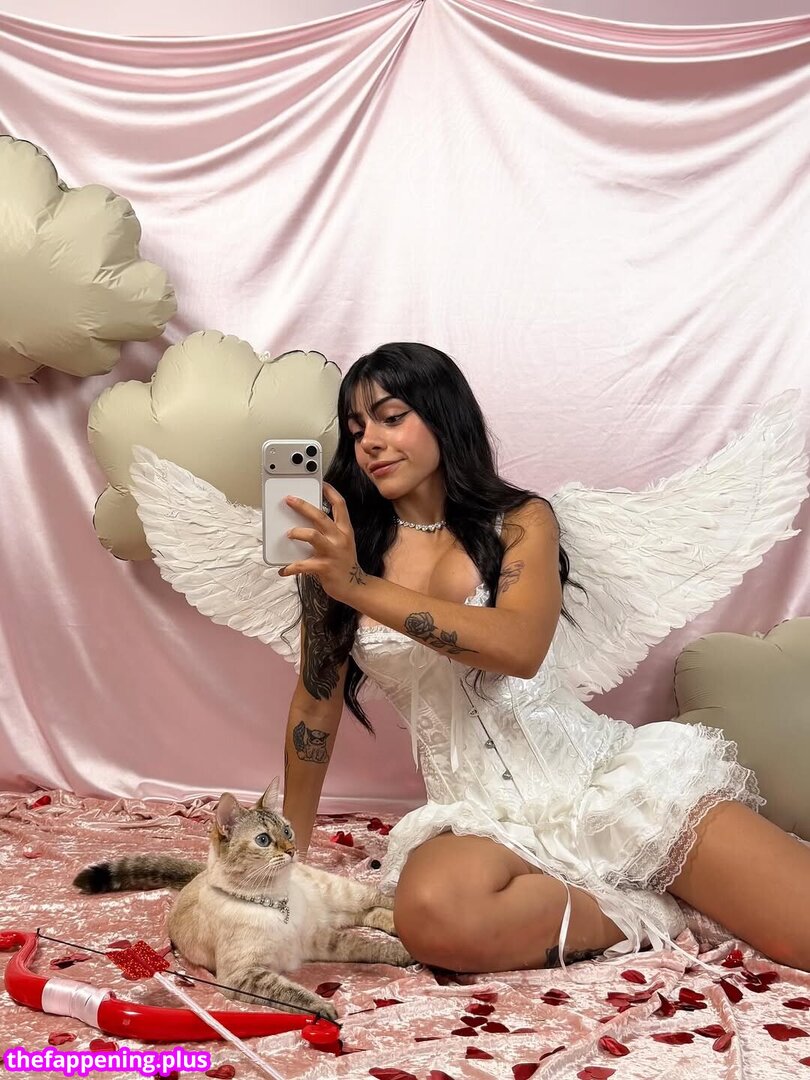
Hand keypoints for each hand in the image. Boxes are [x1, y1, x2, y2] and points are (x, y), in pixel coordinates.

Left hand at [278, 483, 367, 603]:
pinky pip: (302, 565)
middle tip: (290, 499)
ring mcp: (332, 552)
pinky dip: (290, 567)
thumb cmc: (344, 563)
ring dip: (297, 532)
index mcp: (344, 530)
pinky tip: (283, 570)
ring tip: (288, 534)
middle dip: (303, 506)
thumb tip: (304, 522)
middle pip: (320, 516)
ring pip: (312, 535)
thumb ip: (328, 532)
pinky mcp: (324, 567)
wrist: (354, 586)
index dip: (330, 491)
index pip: (340, 504)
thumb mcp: (341, 543)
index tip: (320, 482)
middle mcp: (339, 538)